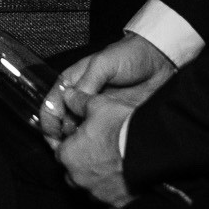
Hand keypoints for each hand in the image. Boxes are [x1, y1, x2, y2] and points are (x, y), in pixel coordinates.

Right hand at [38, 33, 175, 141]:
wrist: (158, 62)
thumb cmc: (129, 56)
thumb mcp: (104, 64)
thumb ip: (87, 82)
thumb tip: (74, 102)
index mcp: (72, 82)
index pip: (51, 105)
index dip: (49, 123)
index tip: (54, 139)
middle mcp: (81, 98)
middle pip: (63, 123)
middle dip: (62, 139)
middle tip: (69, 152)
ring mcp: (97, 111)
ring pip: (81, 132)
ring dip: (81, 143)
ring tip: (87, 151)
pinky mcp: (112, 120)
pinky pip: (100, 135)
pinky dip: (98, 144)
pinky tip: (103, 149)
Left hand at [55, 82, 154, 207]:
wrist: (153, 153)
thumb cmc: (123, 129)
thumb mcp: (100, 106)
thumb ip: (80, 102)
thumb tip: (68, 95)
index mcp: (69, 155)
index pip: (61, 152)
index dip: (72, 144)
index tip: (83, 139)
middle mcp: (79, 179)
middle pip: (74, 173)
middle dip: (83, 164)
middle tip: (100, 152)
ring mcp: (98, 195)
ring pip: (92, 189)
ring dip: (99, 180)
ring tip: (116, 166)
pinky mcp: (117, 205)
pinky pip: (112, 202)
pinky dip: (116, 194)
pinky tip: (127, 182)